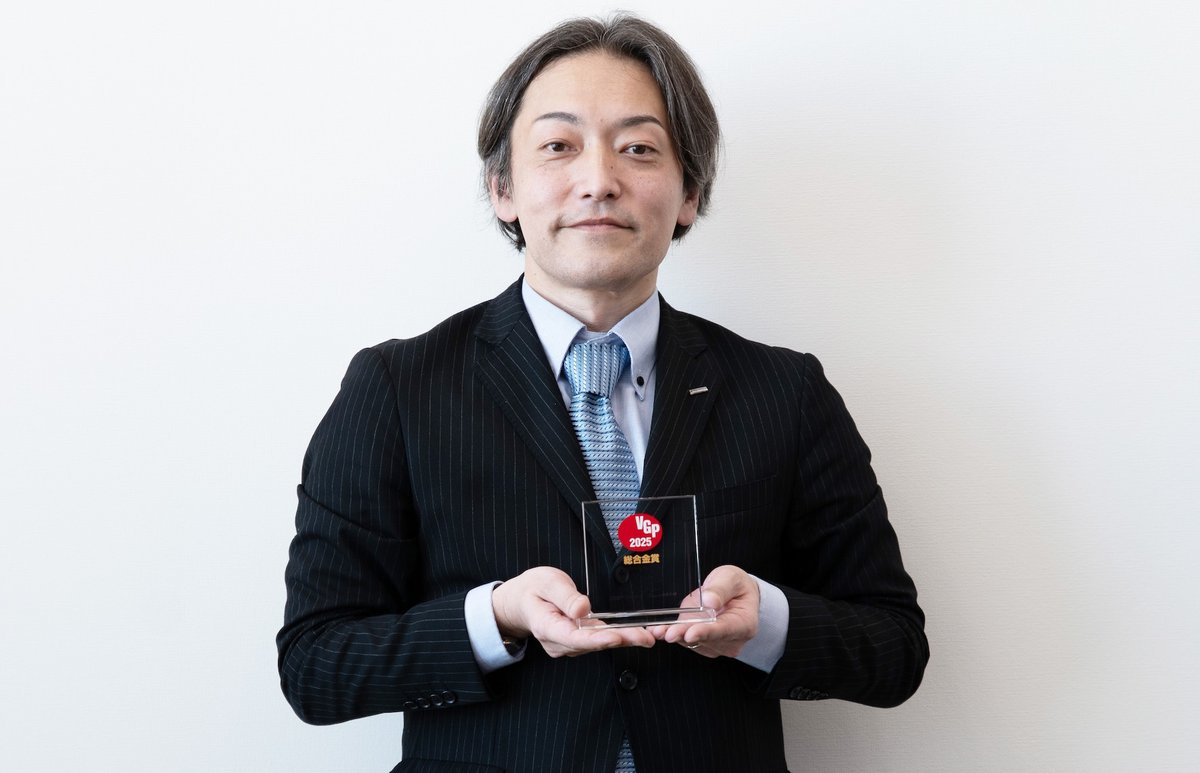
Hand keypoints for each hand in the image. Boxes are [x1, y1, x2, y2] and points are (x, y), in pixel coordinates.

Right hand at [491, 567, 654, 657]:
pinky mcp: (577, 641)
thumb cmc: (533, 589)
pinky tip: (635, 635)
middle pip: (592, 643)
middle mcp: (559, 642)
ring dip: (623, 640)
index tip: (617, 636)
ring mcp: (568, 644)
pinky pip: (598, 640)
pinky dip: (617, 637)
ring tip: (646, 637)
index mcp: (547, 627)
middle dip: (620, 640)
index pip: (574, 637)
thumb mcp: (546, 582)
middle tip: (645, 638)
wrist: (521, 601)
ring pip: (598, 643)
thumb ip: (564, 596)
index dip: (597, 639)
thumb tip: (583, 609)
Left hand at [649, 565, 759, 657]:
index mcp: (744, 623)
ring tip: (659, 630)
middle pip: (705, 639)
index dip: (706, 632)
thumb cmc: (736, 586)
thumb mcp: (731, 578)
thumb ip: (721, 589)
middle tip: (669, 633)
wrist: (734, 595)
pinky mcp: (701, 643)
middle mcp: (731, 639)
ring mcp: (716, 644)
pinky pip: (685, 640)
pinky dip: (671, 634)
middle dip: (685, 635)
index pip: (724, 630)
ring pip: (692, 642)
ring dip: (675, 636)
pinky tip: (658, 630)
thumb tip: (709, 601)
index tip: (691, 634)